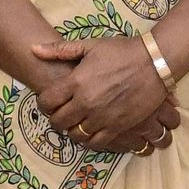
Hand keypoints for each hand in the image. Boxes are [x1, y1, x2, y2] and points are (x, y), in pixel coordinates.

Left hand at [29, 37, 177, 155]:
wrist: (154, 62)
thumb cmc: (121, 51)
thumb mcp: (90, 46)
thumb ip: (60, 50)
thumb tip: (33, 48)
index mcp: (76, 81)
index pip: (46, 101)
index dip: (43, 103)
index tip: (49, 101)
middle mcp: (85, 102)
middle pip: (58, 121)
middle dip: (55, 118)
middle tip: (61, 113)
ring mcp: (101, 116)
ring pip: (75, 134)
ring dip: (72, 130)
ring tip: (76, 122)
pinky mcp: (117, 126)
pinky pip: (96, 142)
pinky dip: (89, 140)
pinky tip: (90, 132)